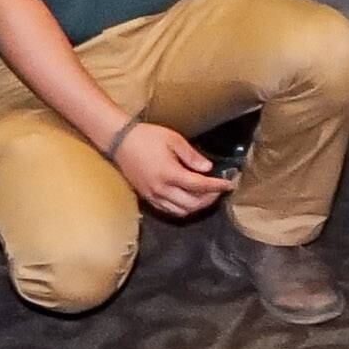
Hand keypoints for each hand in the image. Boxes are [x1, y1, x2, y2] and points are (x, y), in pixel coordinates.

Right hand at [109, 119, 235, 216]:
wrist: (119, 142)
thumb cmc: (148, 137)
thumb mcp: (174, 140)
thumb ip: (192, 156)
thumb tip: (208, 169)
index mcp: (169, 174)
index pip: (199, 186)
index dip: (217, 187)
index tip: (229, 184)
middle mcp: (161, 189)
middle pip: (192, 204)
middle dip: (210, 198)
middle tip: (220, 189)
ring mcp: (153, 196)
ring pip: (181, 211)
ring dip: (197, 206)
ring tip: (207, 195)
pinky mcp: (147, 198)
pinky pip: (168, 211)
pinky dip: (183, 209)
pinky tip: (190, 199)